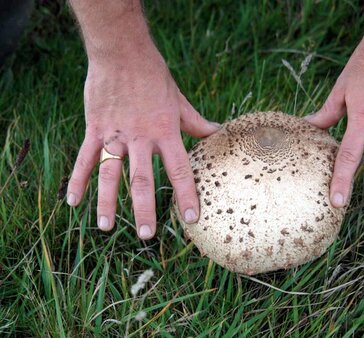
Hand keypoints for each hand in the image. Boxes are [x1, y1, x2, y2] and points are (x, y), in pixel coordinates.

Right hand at [66, 48, 219, 238]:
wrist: (123, 53)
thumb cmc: (155, 78)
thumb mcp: (179, 101)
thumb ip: (196, 123)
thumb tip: (218, 133)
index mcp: (165, 132)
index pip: (180, 170)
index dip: (187, 195)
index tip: (192, 218)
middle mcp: (140, 138)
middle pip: (142, 179)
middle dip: (144, 209)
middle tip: (147, 235)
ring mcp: (115, 134)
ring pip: (110, 173)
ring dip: (107, 201)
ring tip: (107, 228)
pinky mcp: (95, 128)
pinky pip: (85, 157)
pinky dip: (78, 180)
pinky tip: (73, 202)